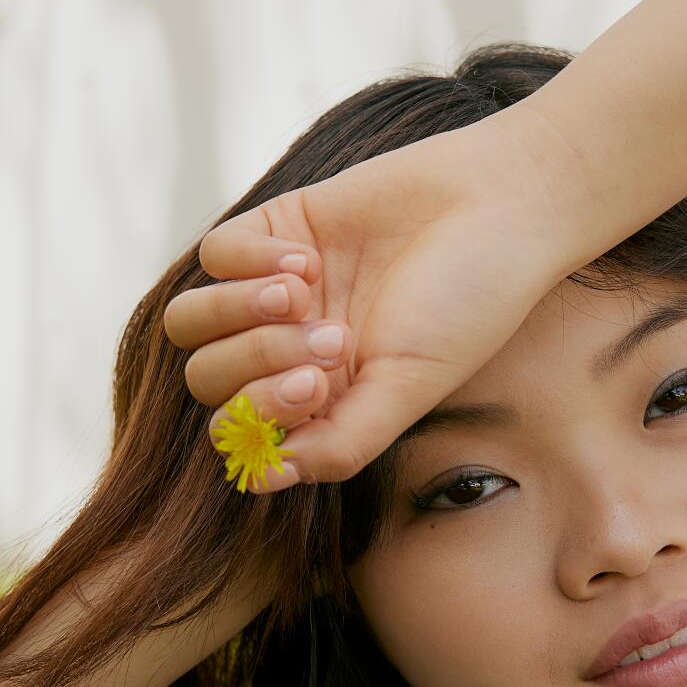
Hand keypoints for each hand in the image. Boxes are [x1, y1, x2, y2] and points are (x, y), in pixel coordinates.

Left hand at [162, 116, 578, 491]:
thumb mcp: (409, 389)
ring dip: (238, 313)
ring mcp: (276, 290)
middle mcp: (290, 350)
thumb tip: (260, 480)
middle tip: (332, 337)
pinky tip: (306, 259)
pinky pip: (215, 254)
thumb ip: (340, 444)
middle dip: (257, 361)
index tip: (320, 385)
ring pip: (192, 321)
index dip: (259, 416)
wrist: (495, 206)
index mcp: (323, 399)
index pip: (240, 431)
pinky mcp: (275, 230)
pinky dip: (249, 261)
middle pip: (207, 378)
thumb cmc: (466, 303)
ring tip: (305, 292)